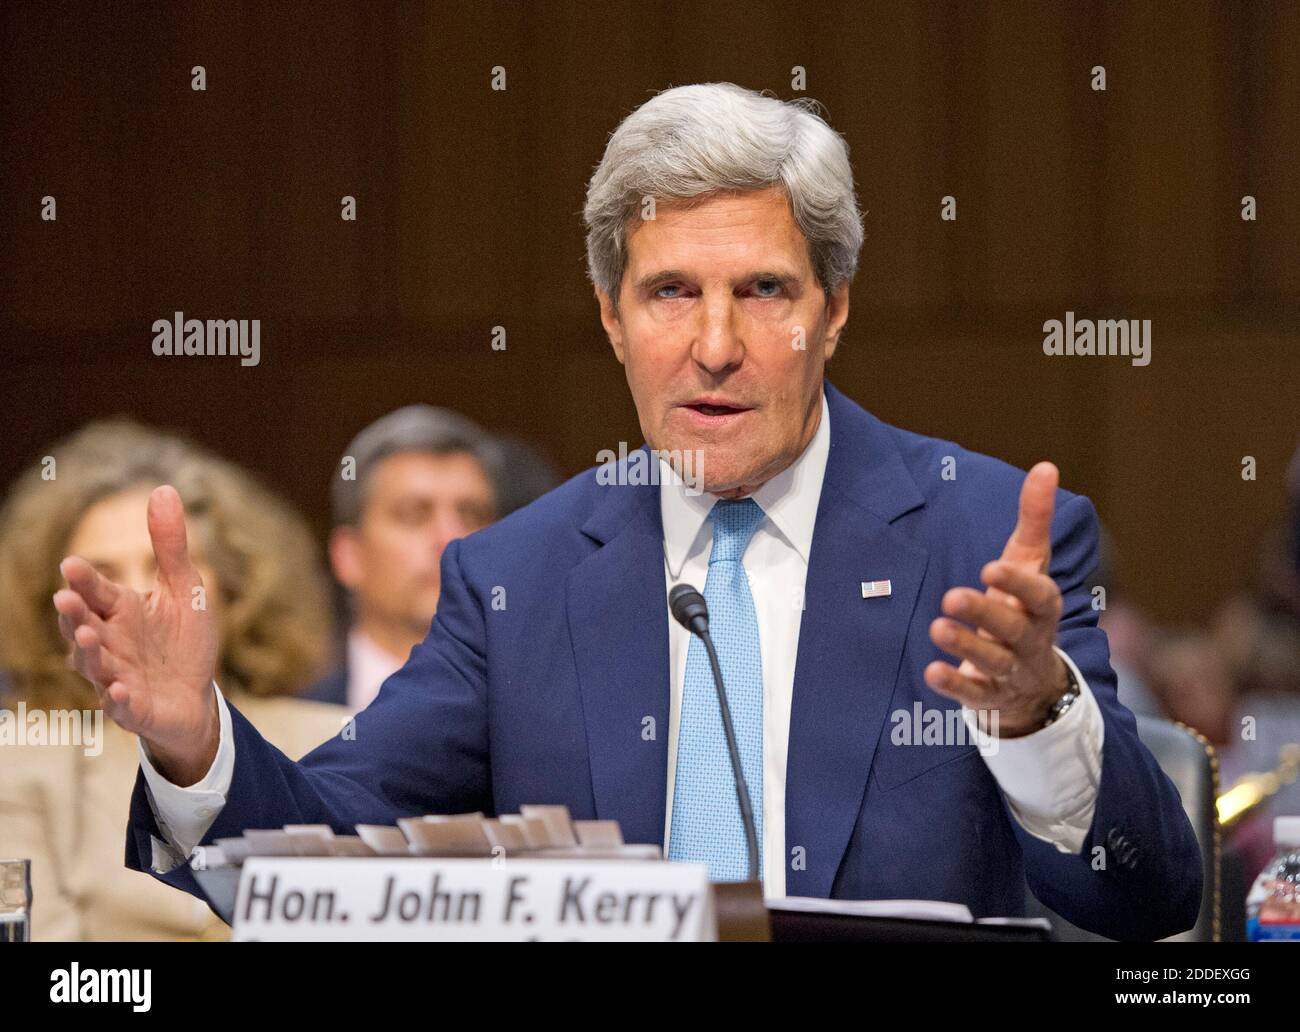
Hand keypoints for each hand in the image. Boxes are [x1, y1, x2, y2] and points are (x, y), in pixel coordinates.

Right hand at [53, 485, 219, 783]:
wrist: (196, 698)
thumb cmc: (183, 641)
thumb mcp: (185, 589)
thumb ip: (170, 546)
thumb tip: (163, 488)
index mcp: (120, 611)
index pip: (96, 592)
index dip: (84, 580)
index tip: (71, 564)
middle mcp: (111, 643)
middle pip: (83, 627)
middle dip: (73, 615)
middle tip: (65, 597)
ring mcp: (117, 678)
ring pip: (95, 666)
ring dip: (90, 653)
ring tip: (89, 637)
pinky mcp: (133, 710)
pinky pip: (121, 706)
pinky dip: (118, 699)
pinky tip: (119, 691)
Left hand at [925, 462, 1070, 737]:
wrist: (1034, 680)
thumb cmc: (1025, 607)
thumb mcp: (1031, 563)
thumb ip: (1034, 519)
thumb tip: (1046, 466)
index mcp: (1042, 607)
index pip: (1039, 596)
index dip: (1018, 585)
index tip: (992, 568)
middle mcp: (1031, 640)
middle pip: (1013, 629)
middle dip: (984, 613)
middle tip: (951, 596)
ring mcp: (1012, 671)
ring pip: (993, 662)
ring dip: (965, 646)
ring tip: (936, 627)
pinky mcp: (990, 695)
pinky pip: (974, 694)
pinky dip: (954, 684)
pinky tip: (931, 671)